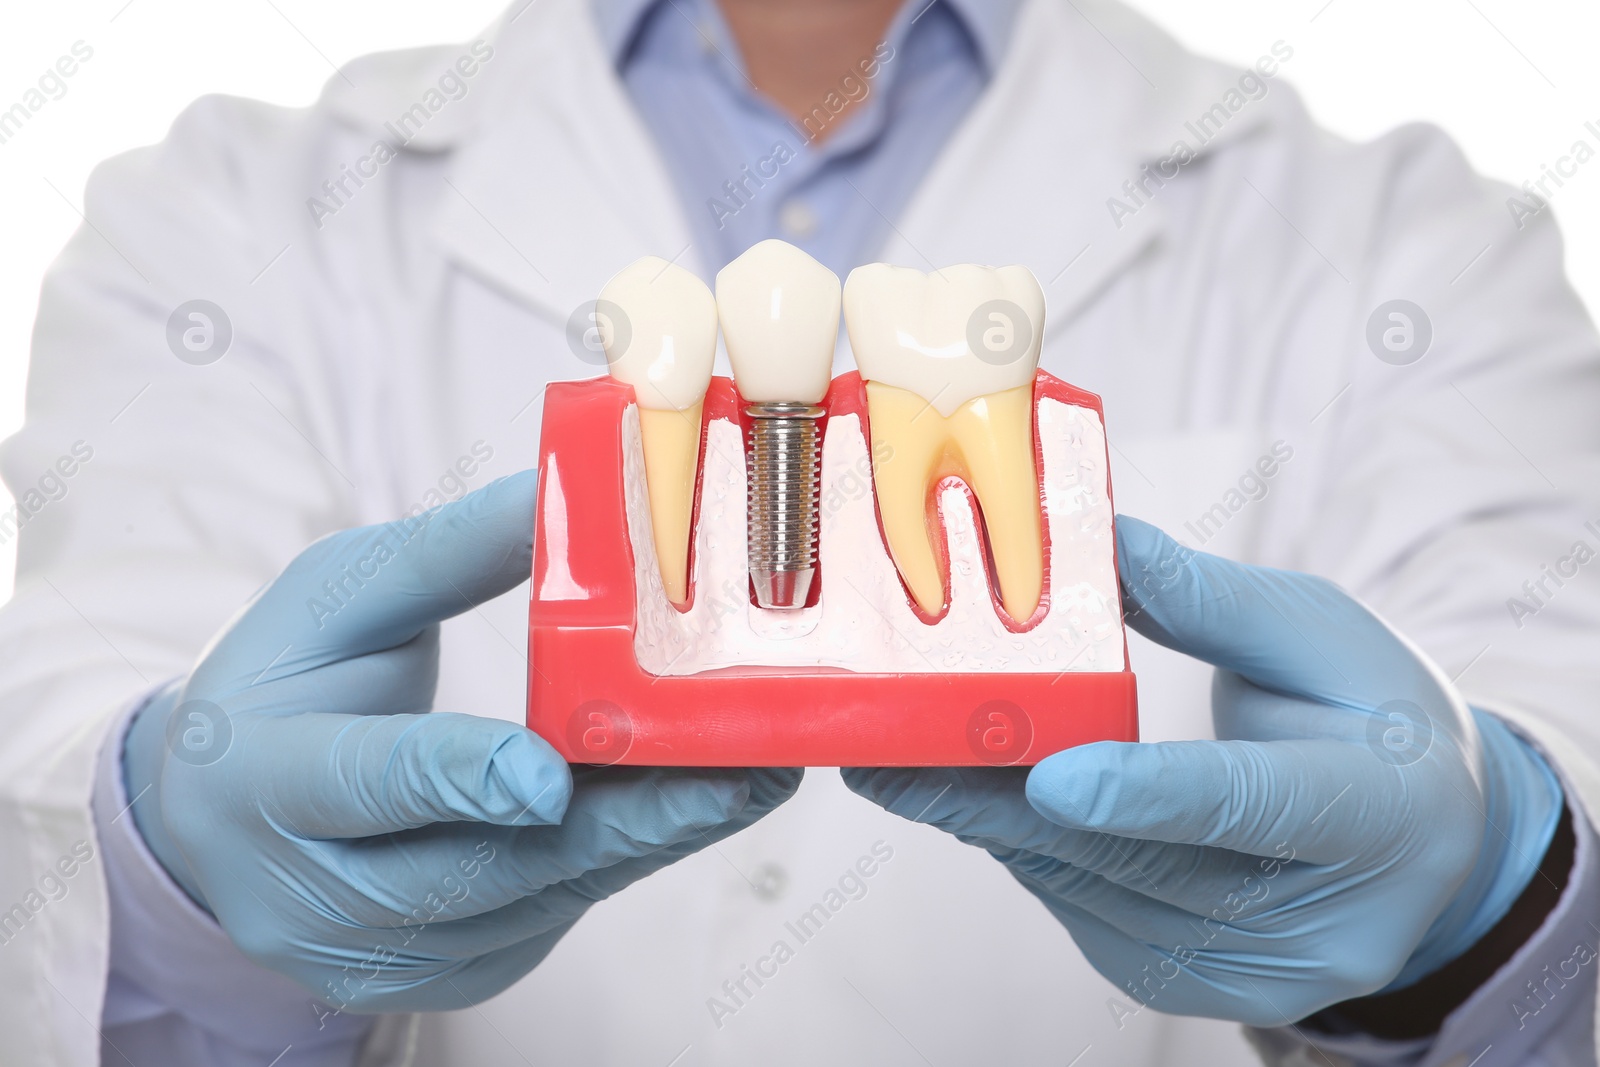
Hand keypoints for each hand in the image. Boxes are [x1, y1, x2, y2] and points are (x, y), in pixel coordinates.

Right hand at [124, 471, 800, 1012]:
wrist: (224, 811)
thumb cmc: (287, 682)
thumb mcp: (340, 595)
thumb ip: (452, 552)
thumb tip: (573, 489)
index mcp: (264, 777)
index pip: (364, 783)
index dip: (457, 779)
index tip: (549, 773)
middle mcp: (311, 894)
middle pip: (479, 871)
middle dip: (619, 824)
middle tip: (733, 774)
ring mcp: (379, 953)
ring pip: (535, 902)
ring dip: (648, 841)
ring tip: (746, 779)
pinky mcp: (443, 975)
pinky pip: (550, 916)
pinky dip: (622, 860)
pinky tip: (688, 810)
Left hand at [845, 517, 1560, 1024]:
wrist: (1424, 843)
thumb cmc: (1374, 720)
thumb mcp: (1320, 635)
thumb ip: (1208, 601)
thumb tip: (1098, 546)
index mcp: (1376, 813)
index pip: (1251, 807)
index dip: (1147, 795)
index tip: (1050, 775)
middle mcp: (1315, 921)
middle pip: (1140, 864)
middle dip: (1004, 808)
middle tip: (897, 761)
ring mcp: (1249, 973)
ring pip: (1093, 891)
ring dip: (990, 825)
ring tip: (902, 763)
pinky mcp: (1189, 983)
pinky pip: (1081, 906)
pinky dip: (1021, 846)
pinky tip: (967, 792)